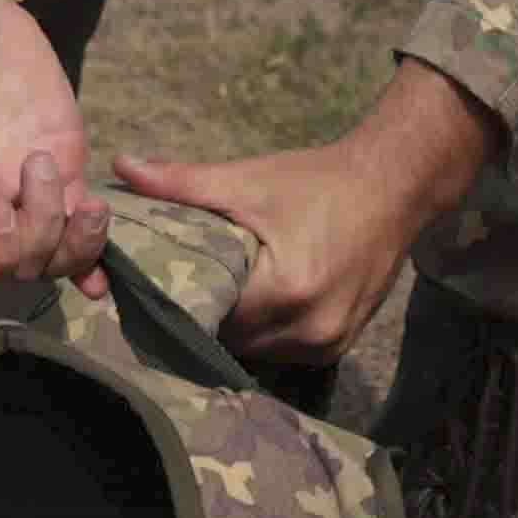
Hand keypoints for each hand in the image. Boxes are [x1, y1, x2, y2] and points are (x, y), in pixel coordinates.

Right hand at [0, 0, 106, 290]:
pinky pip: (82, 221)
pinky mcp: (65, 165)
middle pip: (14, 269)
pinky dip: (98, 243)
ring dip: (75, 248)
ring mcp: (26, 189)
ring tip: (90, 207)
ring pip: (54, 256)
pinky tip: (106, 223)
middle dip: (35, 242)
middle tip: (38, 170)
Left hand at [120, 62, 505, 367]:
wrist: (395, 186)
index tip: (153, 287)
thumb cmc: (320, 181)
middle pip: (230, 339)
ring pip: (256, 351)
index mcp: (285, 291)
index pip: (209, 315)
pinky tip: (250, 306)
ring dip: (235, 329)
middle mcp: (309, 330)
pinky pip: (284, 351)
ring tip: (212, 300)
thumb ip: (182, 182)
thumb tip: (122, 166)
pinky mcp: (339, 347)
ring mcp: (328, 345)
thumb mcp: (249, 179)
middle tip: (177, 293)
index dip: (179, 301)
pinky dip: (265, 332)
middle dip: (205, 317)